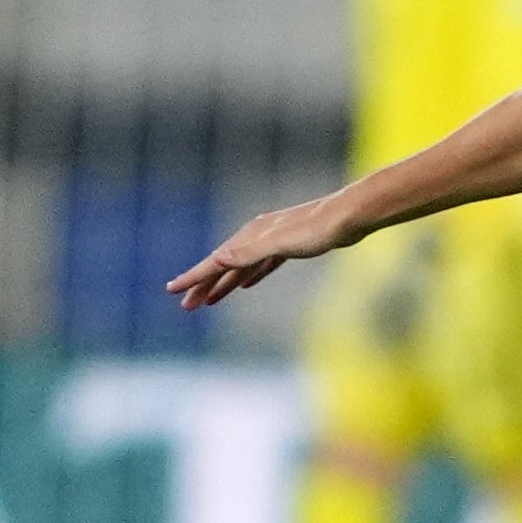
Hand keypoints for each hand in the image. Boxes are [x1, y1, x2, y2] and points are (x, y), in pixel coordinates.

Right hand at [168, 194, 352, 309]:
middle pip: (224, 265)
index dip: (194, 277)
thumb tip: (218, 259)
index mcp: (250, 236)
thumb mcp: (279, 243)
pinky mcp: (291, 245)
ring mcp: (273, 240)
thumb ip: (248, 251)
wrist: (349, 216)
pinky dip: (251, 275)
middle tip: (187, 306)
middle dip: (204, 285)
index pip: (215, 261)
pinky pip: (262, 265)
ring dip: (225, 284)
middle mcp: (257, 236)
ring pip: (242, 266)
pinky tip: (247, 285)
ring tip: (210, 300)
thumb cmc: (316, 229)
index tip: (173, 290)